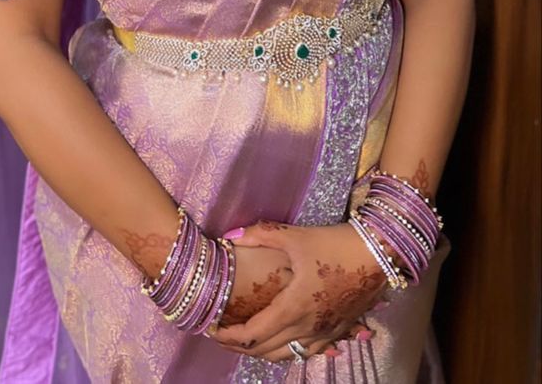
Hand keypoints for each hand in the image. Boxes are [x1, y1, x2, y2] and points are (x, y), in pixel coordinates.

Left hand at [213, 221, 385, 361]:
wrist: (379, 254)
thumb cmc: (336, 245)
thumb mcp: (295, 236)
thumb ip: (261, 235)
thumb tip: (230, 236)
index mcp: (293, 308)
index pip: (252, 334)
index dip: (228, 336)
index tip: (211, 329)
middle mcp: (307, 328)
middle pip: (265, 351)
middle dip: (238, 347)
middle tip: (221, 335)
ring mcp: (325, 334)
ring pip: (286, 356)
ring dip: (261, 352)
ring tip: (245, 340)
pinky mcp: (338, 331)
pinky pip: (307, 352)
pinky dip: (287, 351)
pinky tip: (282, 342)